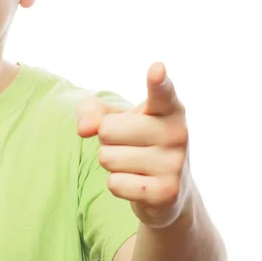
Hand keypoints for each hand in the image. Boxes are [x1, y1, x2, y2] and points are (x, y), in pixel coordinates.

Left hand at [77, 62, 191, 228]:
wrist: (168, 191)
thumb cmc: (136, 142)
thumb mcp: (114, 119)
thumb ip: (91, 111)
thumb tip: (84, 128)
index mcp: (168, 108)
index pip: (161, 92)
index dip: (157, 81)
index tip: (156, 69)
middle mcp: (177, 133)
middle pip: (107, 130)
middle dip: (106, 140)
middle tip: (129, 145)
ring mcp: (174, 163)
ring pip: (107, 158)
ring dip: (112, 163)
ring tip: (135, 164)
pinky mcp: (165, 192)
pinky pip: (114, 183)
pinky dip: (118, 185)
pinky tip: (138, 184)